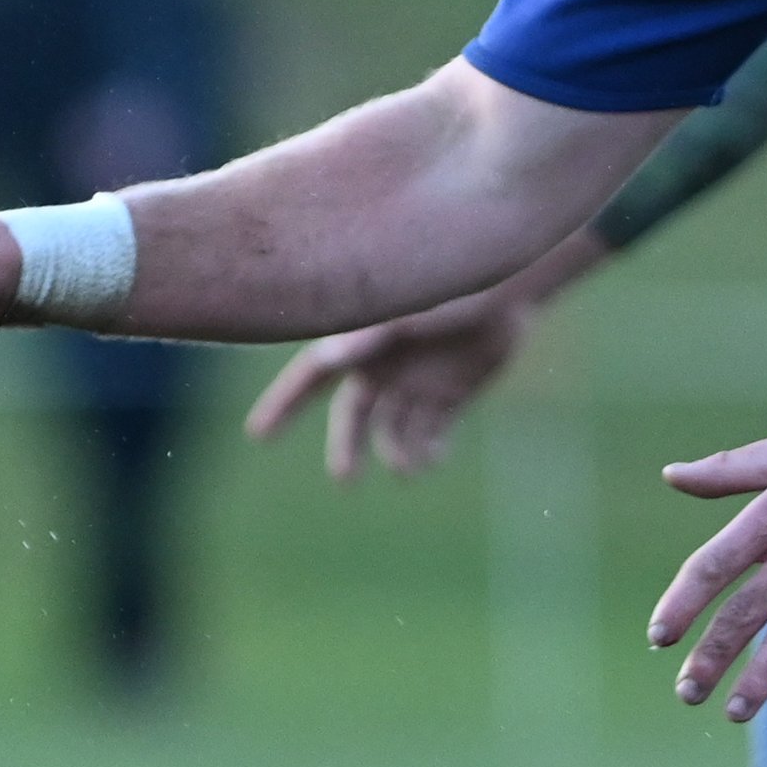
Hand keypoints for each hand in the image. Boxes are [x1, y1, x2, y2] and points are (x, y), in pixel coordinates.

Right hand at [243, 290, 538, 477]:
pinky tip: (435, 458)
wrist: (511, 286)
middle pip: (351, 416)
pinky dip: (430, 451)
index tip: (256, 436)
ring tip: (409, 467)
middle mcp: (382, 367)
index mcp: (360, 344)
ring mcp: (416, 383)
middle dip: (345, 448)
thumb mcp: (404, 312)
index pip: (309, 378)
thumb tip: (323, 359)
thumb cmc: (449, 289)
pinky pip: (432, 433)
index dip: (282, 406)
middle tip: (345, 481)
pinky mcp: (451, 394)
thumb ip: (365, 337)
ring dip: (397, 453)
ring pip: (394, 431)